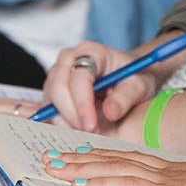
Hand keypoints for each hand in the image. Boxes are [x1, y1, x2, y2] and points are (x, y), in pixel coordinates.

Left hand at [39, 146, 185, 185]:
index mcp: (168, 170)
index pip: (126, 159)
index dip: (98, 156)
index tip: (74, 154)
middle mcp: (161, 170)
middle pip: (112, 160)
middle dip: (78, 159)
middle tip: (49, 158)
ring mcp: (161, 180)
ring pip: (112, 170)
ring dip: (79, 169)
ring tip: (53, 169)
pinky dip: (101, 184)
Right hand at [41, 37, 185, 131]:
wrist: (129, 78)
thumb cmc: (134, 78)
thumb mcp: (139, 86)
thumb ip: (125, 98)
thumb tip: (109, 113)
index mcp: (91, 52)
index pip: (78, 78)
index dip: (82, 104)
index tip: (92, 126)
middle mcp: (69, 59)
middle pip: (57, 89)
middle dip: (72, 116)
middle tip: (91, 134)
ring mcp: (57, 74)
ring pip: (49, 101)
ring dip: (65, 122)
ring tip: (88, 133)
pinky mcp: (52, 91)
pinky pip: (46, 110)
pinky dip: (59, 124)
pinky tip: (77, 133)